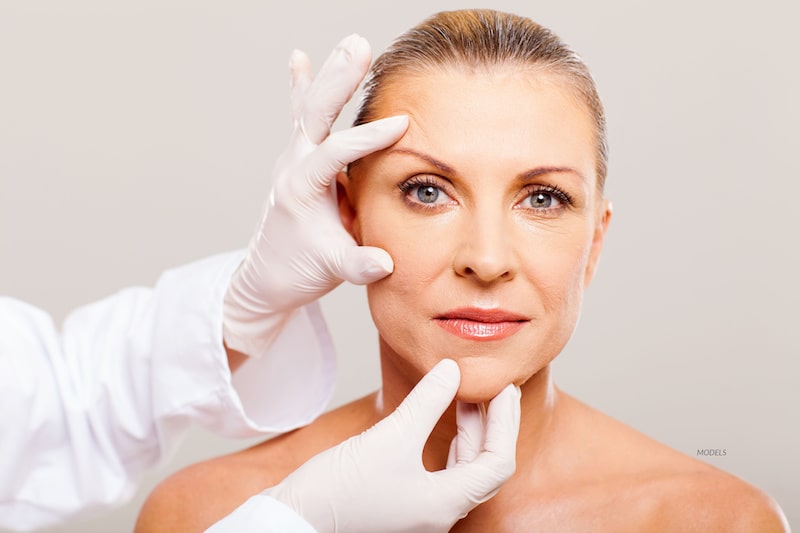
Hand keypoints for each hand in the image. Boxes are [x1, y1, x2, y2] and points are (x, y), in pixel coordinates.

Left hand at [223, 34, 407, 357]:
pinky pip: (301, 116)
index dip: (368, 138)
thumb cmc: (301, 269)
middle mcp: (294, 164)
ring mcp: (295, 157)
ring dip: (331, 74)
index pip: (336, 153)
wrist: (271, 275)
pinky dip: (301, 86)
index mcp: (302, 187)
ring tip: (353, 43)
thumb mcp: (332, 269)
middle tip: (360, 48)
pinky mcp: (300, 158)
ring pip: (311, 106)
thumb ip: (358, 265)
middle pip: (316, 113)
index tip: (403, 124)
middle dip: (339, 80)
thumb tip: (384, 263)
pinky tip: (299, 57)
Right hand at [264, 359, 521, 532]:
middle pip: (484, 468)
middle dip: (492, 426)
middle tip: (494, 388)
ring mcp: (421, 512)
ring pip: (462, 471)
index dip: (506, 423)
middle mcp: (439, 513)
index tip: (504, 388)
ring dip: (469, 434)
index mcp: (444, 504)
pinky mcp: (403, 504)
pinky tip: (439, 421)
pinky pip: (441, 474)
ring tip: (466, 397)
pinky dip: (447, 445)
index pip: (497, 463)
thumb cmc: (338, 490)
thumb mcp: (389, 437)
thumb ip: (427, 401)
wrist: (292, 520)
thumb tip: (452, 368)